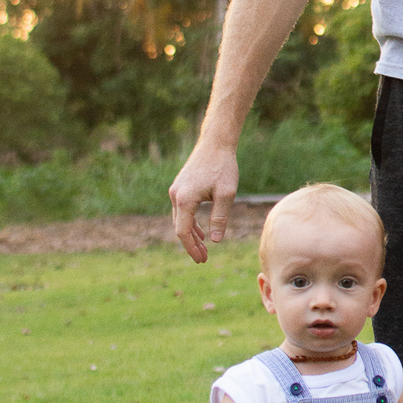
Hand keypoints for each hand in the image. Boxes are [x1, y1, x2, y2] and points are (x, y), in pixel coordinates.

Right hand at [170, 141, 239, 263]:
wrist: (216, 143)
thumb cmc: (223, 167)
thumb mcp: (226, 194)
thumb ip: (220, 218)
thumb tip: (216, 240)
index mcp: (184, 200)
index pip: (183, 232)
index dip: (191, 248)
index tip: (201, 260)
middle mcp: (176, 196)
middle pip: (180, 228)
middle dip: (191, 245)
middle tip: (203, 259)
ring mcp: (176, 191)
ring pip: (180, 220)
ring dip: (191, 235)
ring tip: (204, 249)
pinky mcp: (180, 187)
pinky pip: (182, 211)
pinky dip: (190, 223)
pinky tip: (200, 232)